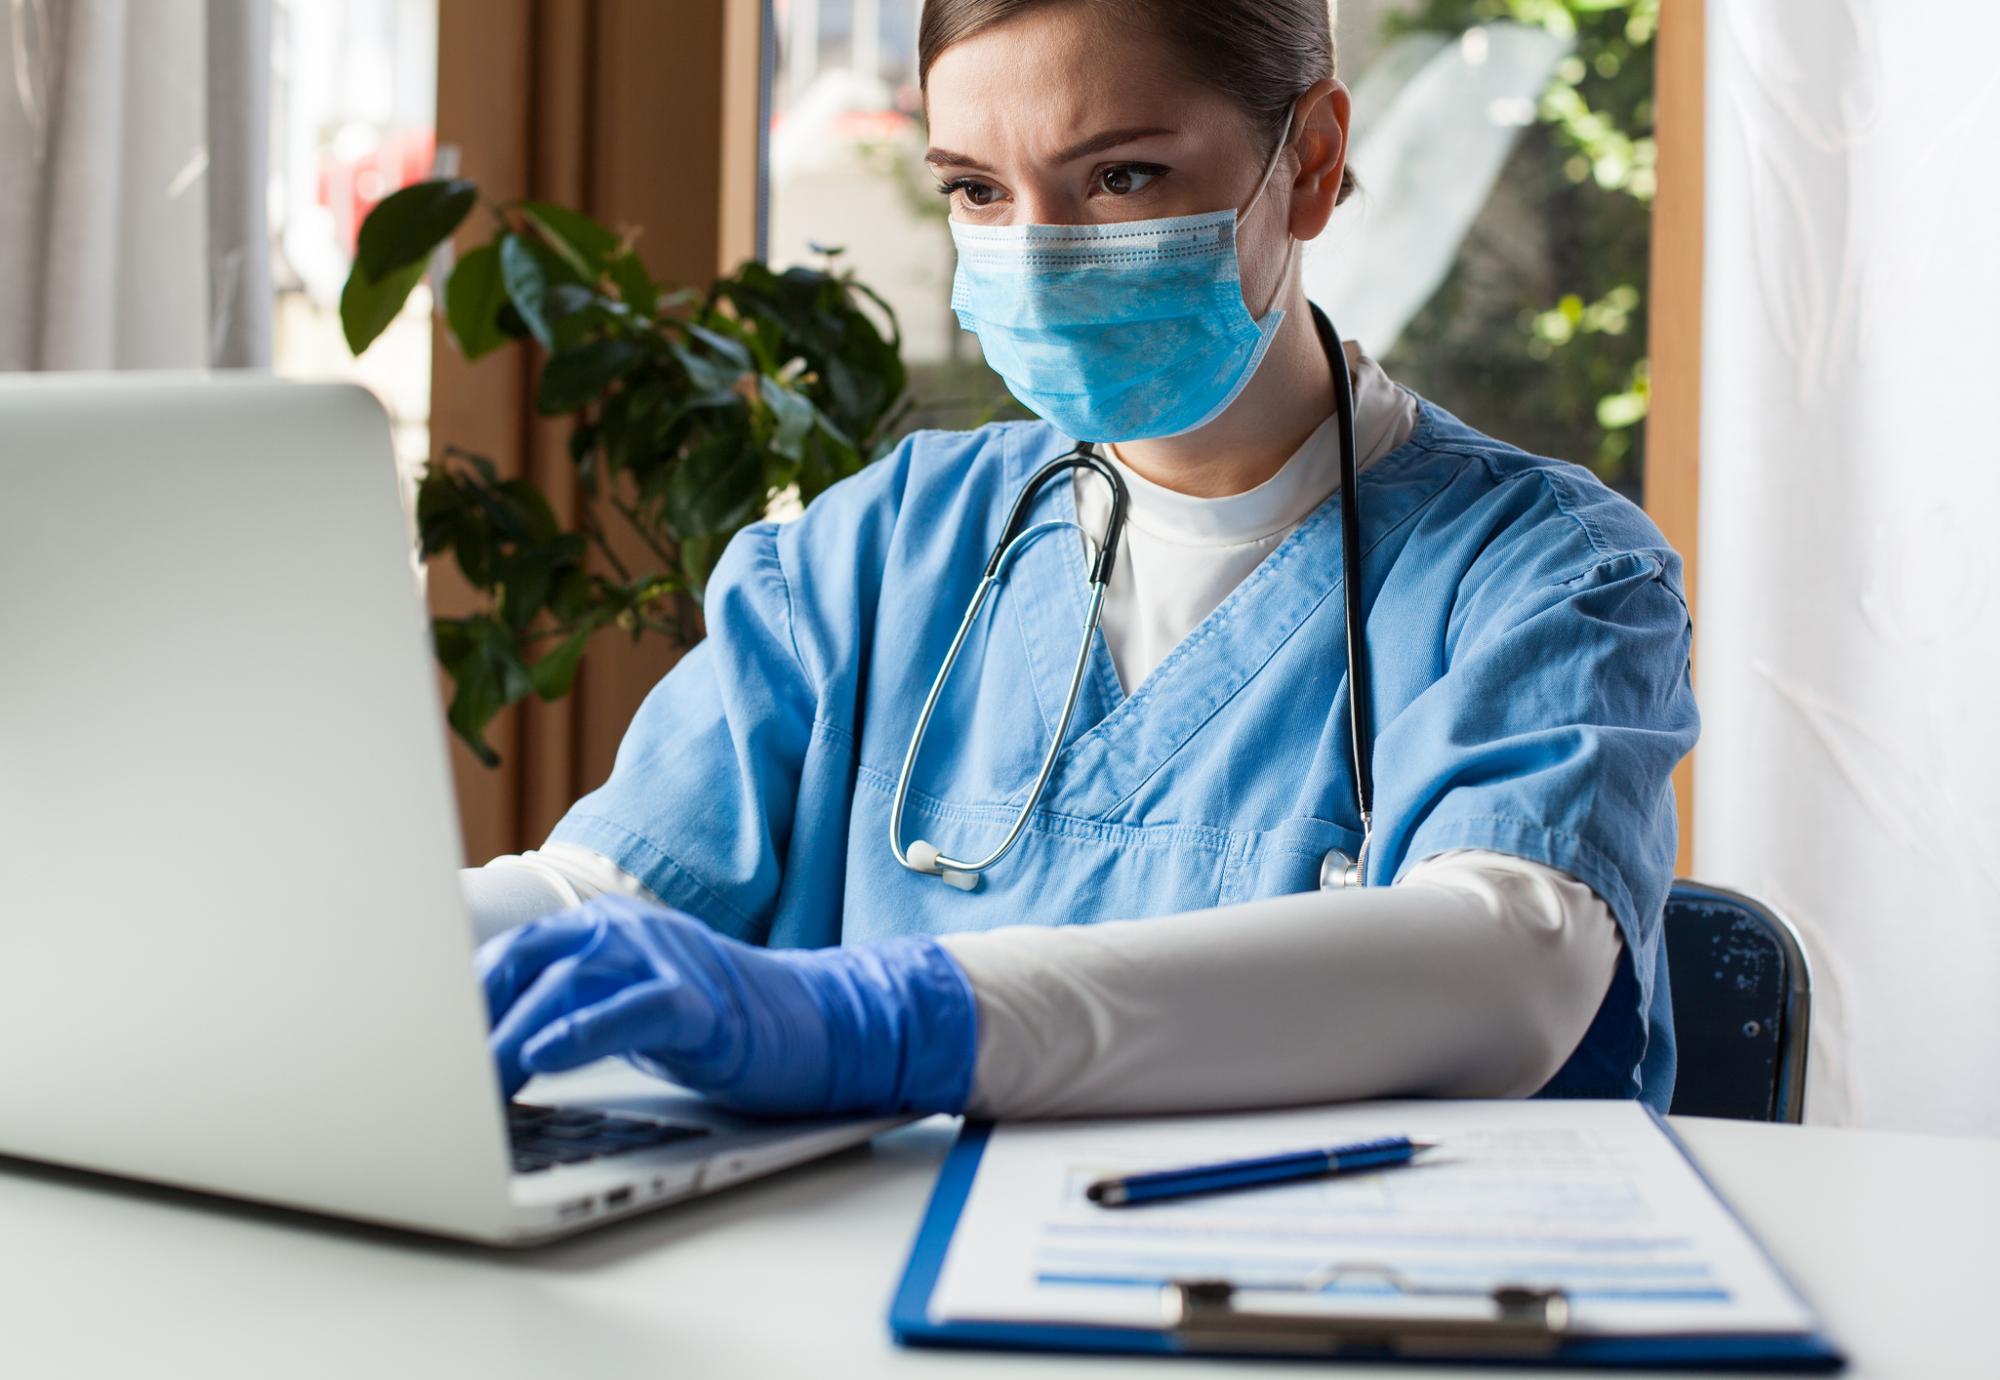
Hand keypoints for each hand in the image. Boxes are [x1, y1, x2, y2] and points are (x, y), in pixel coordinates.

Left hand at [475, 894, 977, 1115]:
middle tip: (429, 1073)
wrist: (813, 1023)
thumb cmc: (710, 1024)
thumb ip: (562, 1007)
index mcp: (600, 927)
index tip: (413, 1040)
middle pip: (526, 960)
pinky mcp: (700, 1001)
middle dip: (472, 1018)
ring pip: (567, 984)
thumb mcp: (624, 1004)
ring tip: (472, 1085)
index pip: (510, 951)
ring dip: (510, 1036)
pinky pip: (632, 1008)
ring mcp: (665, 959)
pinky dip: (582, 1030)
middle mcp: (625, 929)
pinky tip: (544, 1056)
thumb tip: (479, 1047)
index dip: (457, 996)